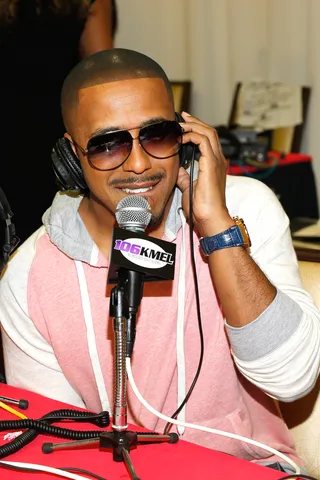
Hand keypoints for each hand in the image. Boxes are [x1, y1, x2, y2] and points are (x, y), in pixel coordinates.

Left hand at [176, 112, 233, 236]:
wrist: (209, 218)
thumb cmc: (201, 208)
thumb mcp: (189, 187)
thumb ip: (185, 175)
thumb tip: (177, 167)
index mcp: (214, 165)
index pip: (208, 140)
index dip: (196, 129)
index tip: (183, 125)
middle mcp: (218, 160)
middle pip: (210, 132)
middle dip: (195, 122)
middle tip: (182, 117)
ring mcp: (216, 161)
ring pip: (208, 132)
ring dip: (193, 125)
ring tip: (180, 123)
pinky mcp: (211, 164)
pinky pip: (203, 141)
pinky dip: (192, 135)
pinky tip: (181, 137)